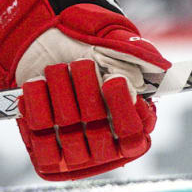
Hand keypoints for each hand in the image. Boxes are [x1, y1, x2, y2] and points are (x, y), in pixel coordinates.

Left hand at [0, 0, 168, 179]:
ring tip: (55, 69)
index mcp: (130, 126)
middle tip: (80, 63)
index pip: (134, 136)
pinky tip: (36, 83)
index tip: (114, 80)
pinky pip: (39, 138)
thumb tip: (155, 74)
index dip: (124, 111)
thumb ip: (138, 57)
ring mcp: (73, 149)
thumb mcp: (115, 44)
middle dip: (87, 91)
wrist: (44, 41)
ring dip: (60, 92)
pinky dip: (36, 106)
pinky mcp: (43, 146)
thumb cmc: (88, 45)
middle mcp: (104, 144)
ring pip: (68, 133)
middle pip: (99, 132)